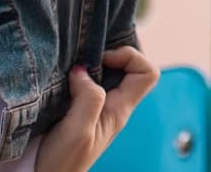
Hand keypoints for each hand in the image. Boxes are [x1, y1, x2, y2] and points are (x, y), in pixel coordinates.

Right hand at [35, 47, 159, 171]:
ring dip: (93, 60)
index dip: (130, 57)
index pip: (147, 74)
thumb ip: (88, 98)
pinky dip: (79, 70)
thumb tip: (84, 69)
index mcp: (119, 110)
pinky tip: (63, 72)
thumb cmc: (63, 163)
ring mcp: (98, 105)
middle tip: (86, 52)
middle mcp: (113, 105)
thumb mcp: (78, 131)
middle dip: (112, 51)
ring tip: (73, 59)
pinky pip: (88, 79)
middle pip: (131, 66)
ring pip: (109, 71)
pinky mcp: (79, 106)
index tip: (102, 60)